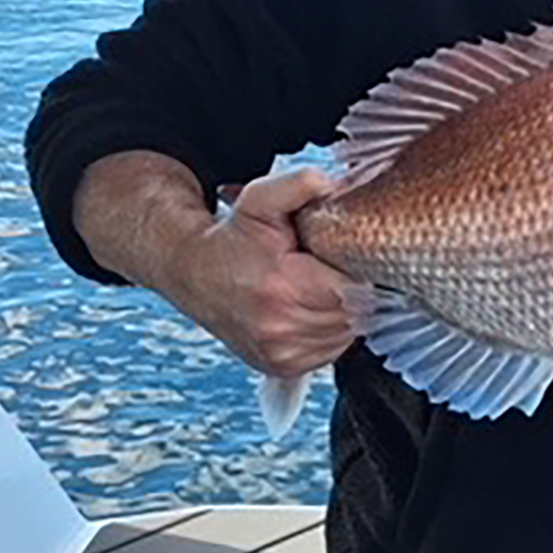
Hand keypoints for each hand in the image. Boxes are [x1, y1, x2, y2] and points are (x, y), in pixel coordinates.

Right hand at [157, 168, 355, 378]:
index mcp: (282, 287)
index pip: (355, 287)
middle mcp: (280, 328)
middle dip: (352, 289)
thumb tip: (333, 185)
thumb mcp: (261, 200)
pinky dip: (330, 331)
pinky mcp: (282, 367)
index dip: (357, 269)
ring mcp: (281, 353)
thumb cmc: (234, 237)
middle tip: (329, 269)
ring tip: (318, 287)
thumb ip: (299, 185)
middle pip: (354, 312)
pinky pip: (331, 351)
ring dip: (343, 312)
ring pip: (347, 334)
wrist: (195, 274)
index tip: (341, 256)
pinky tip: (311, 308)